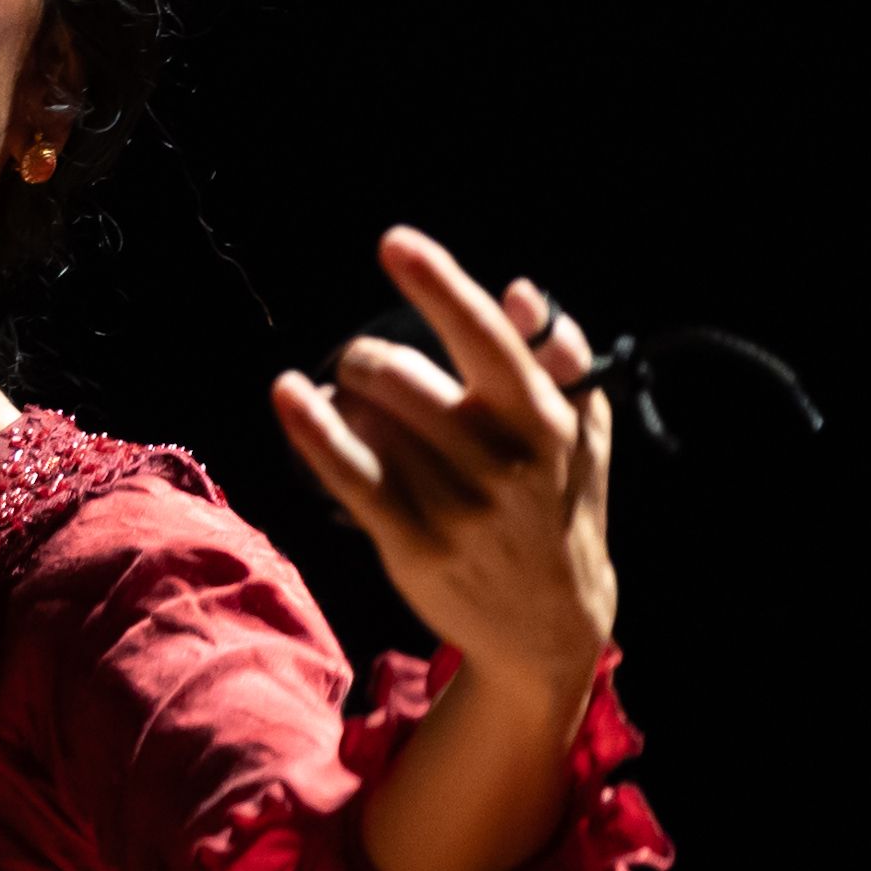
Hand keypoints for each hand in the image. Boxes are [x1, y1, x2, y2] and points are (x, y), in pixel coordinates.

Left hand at [269, 226, 617, 705]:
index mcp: (546, 420)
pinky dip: (313, 430)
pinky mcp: (414, 543)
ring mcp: (457, 506)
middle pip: (402, 374)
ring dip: (345, 396)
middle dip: (366, 357)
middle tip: (364, 366)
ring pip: (371, 418)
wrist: (550, 627)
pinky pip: (349, 474)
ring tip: (350, 404)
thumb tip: (519, 290)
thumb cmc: (560, 509)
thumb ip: (562, 358)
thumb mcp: (582, 435)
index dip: (438, 284)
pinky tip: (289, 396)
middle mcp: (502, 460)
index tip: (394, 242)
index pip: (486, 337)